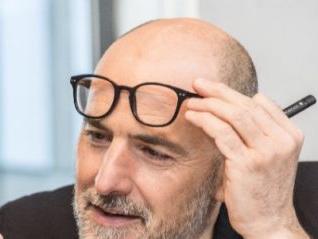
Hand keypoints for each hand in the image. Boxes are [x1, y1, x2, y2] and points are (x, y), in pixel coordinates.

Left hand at [184, 79, 307, 237]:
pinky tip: (192, 117)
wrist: (269, 221)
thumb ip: (257, 133)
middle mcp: (282, 141)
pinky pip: (221, 133)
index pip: (260, 102)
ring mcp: (266, 152)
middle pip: (246, 104)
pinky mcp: (246, 163)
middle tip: (197, 84)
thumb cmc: (263, 189)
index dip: (232, 92)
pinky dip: (204, 120)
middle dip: (218, 91)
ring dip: (209, 104)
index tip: (212, 88)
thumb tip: (231, 108)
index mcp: (290, 135)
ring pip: (234, 115)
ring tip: (191, 102)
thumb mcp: (269, 156)